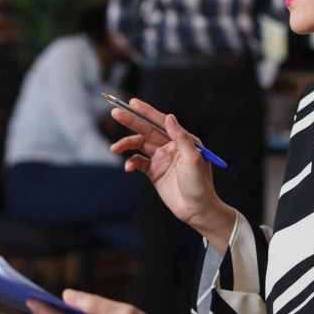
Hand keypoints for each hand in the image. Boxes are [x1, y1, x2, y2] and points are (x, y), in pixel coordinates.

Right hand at [109, 100, 234, 240]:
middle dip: (131, 121)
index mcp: (181, 140)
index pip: (161, 122)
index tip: (132, 103)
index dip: (146, 112)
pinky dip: (131, 162)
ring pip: (139, 145)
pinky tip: (128, 167)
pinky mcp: (154, 172)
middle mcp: (170, 146)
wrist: (197, 210)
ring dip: (126, 144)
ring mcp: (161, 159)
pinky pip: (138, 162)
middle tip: (115, 112)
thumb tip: (169, 117)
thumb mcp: (193, 158)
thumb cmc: (200, 184)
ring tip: (114, 147)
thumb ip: (180, 137)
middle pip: (146, 130)